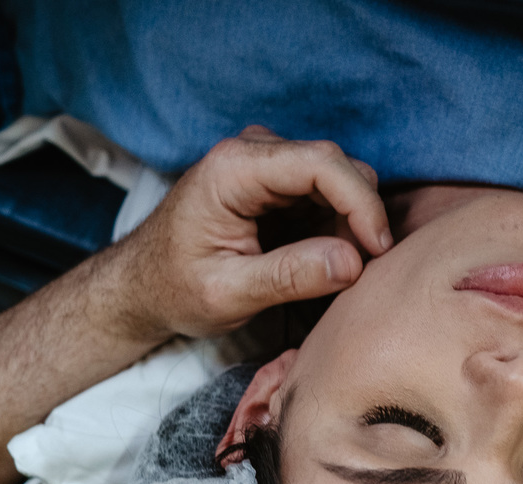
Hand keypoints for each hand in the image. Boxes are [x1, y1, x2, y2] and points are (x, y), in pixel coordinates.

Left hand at [95, 125, 391, 342]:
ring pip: (342, 178)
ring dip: (353, 223)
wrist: (144, 285)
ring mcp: (269, 162)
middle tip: (361, 270)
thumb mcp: (229, 293)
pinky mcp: (280, 181)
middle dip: (362, 216)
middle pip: (338, 166)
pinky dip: (342, 226)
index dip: (361, 203)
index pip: (322, 164)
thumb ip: (289, 276)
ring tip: (337, 270)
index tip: (377, 249)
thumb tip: (354, 261)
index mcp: (234, 168)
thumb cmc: (175, 289)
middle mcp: (254, 151)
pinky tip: (325, 260)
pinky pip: (331, 193)